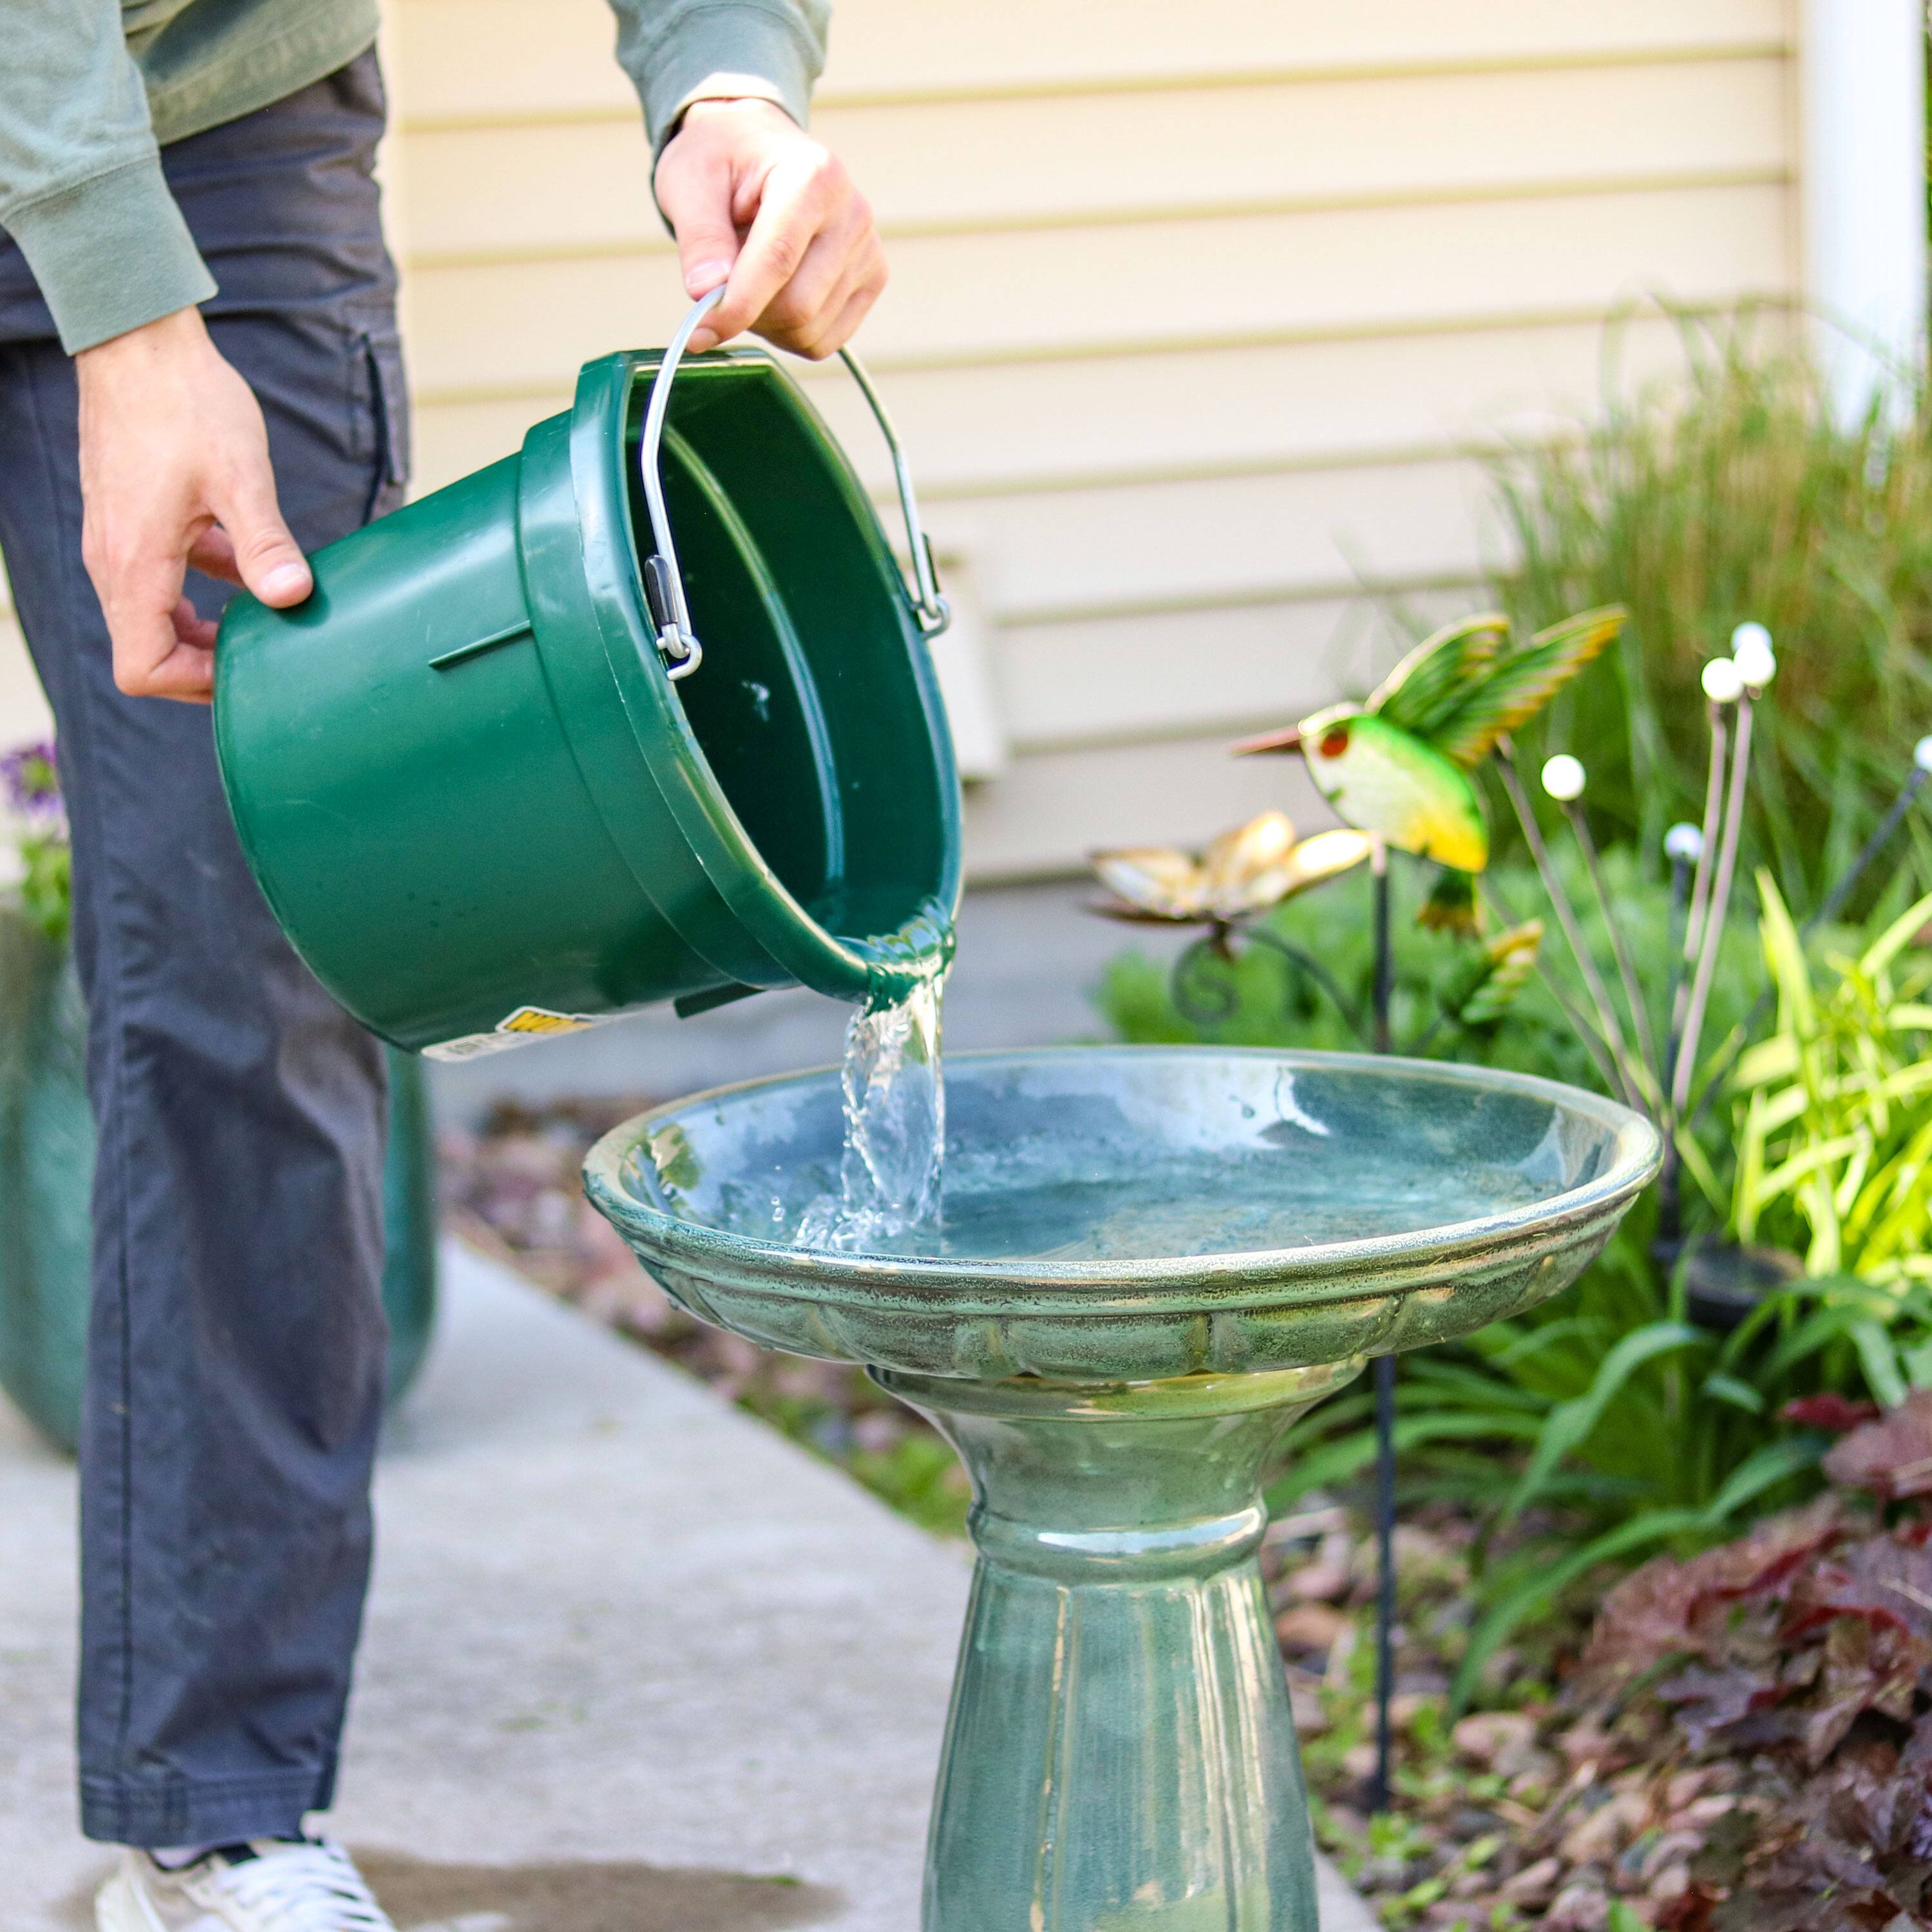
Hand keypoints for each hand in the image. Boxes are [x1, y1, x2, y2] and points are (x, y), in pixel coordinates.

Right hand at [76, 306, 309, 702]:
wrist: (140, 341)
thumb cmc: (187, 402)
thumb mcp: (240, 477)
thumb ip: (265, 544)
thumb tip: (292, 597)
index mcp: (134, 563)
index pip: (141, 668)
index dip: (193, 684)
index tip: (246, 667)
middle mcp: (114, 560)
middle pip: (147, 652)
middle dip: (204, 665)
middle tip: (263, 653)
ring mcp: (118, 540)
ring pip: (154, 617)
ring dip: (204, 628)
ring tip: (260, 615)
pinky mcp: (131, 520)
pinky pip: (160, 578)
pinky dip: (199, 587)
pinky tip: (247, 567)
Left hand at [653, 97, 886, 358]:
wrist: (756, 148)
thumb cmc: (721, 161)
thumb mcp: (690, 183)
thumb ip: (699, 238)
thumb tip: (706, 294)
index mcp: (814, 176)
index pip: (779, 259)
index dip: (738, 305)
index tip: (700, 332)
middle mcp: (853, 213)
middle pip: (798, 307)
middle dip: (749, 313)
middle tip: (718, 286)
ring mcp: (868, 250)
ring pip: (810, 331)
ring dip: (766, 324)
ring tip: (749, 278)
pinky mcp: (872, 280)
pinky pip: (824, 341)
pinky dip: (789, 334)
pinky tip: (774, 294)